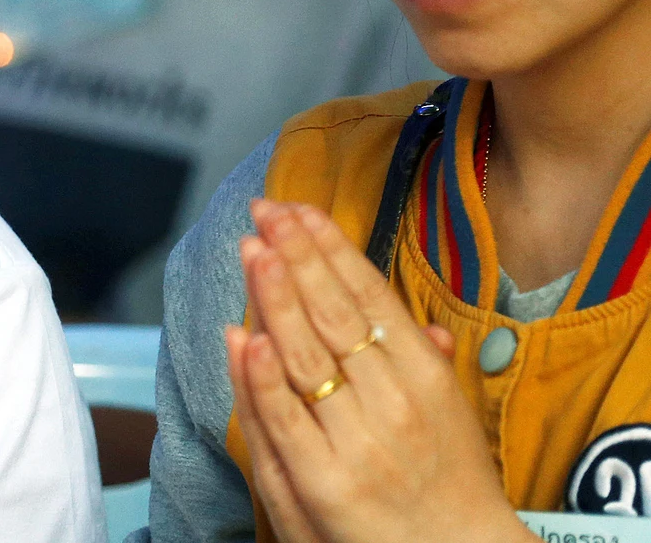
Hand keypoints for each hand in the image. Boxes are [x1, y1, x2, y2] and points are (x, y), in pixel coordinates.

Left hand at [226, 200, 537, 542]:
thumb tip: (420, 325)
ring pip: (305, 357)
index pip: (370, 297)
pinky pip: (285, 420)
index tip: (298, 210)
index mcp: (426, 377)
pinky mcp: (323, 482)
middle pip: (334, 315)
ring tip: (251, 249)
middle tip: (263, 212)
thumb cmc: (449, 484)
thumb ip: (429, 365)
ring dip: (274, 298)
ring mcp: (357, 442)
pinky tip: (242, 334)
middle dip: (295, 256)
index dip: (330, 250)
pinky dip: (261, 377)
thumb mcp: (453, 415)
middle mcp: (394, 402)